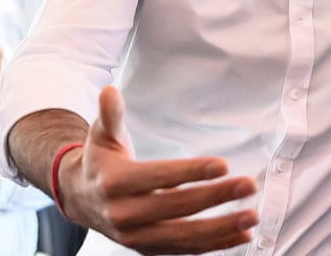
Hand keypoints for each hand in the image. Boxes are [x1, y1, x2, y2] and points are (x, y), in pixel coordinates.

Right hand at [57, 86, 258, 253]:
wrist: (79, 199)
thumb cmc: (99, 161)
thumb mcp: (101, 135)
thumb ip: (110, 115)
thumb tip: (110, 91)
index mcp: (114, 182)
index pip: (158, 177)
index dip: (190, 172)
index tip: (222, 166)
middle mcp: (124, 214)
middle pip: (177, 207)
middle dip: (216, 197)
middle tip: (247, 185)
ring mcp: (136, 236)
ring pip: (184, 236)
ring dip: (221, 228)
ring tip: (251, 216)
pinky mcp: (147, 248)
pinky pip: (184, 249)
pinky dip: (214, 244)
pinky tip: (240, 235)